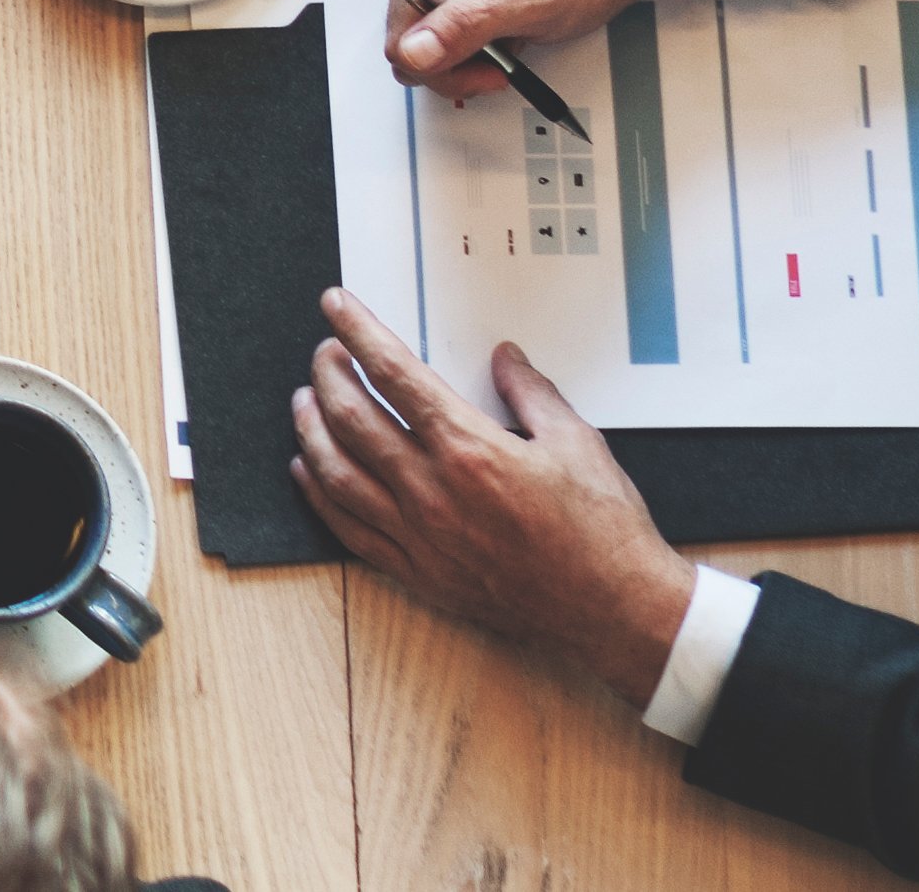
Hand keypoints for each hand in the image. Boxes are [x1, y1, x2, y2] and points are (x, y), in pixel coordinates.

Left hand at [292, 291, 698, 697]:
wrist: (614, 611)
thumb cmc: (603, 530)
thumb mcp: (577, 441)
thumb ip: (531, 392)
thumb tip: (504, 357)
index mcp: (470, 448)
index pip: (394, 374)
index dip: (358, 333)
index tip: (336, 307)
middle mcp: (433, 491)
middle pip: (352, 418)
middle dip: (328, 375)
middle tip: (324, 353)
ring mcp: (420, 536)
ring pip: (337, 473)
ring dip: (311, 430)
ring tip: (304, 401)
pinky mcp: (418, 573)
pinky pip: (349, 529)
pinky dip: (319, 494)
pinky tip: (309, 471)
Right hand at [378, 0, 717, 101]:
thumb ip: (467, 25)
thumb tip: (414, 51)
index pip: (401, 33)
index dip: (445, 62)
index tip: (489, 65)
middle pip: (406, 43)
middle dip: (455, 65)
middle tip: (500, 62)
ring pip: (421, 47)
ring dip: (464, 61)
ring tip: (504, 47)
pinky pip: (438, 39)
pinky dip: (468, 52)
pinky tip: (497, 41)